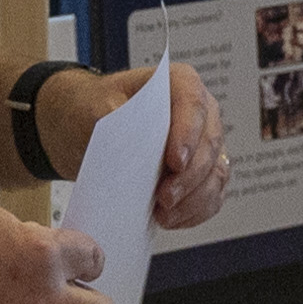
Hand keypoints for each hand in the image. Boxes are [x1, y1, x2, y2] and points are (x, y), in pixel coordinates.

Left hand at [37, 61, 231, 229]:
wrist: (87, 128)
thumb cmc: (95, 109)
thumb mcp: (94, 106)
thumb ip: (113, 119)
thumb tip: (135, 144)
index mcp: (178, 83)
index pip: (193, 104)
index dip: (188, 134)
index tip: (175, 162)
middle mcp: (200, 113)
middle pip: (209, 144)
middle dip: (190, 177)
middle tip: (164, 199)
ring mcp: (204, 144)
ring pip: (216, 173)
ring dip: (194, 199)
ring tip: (163, 215)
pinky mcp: (202, 173)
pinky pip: (212, 195)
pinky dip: (195, 211)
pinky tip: (171, 220)